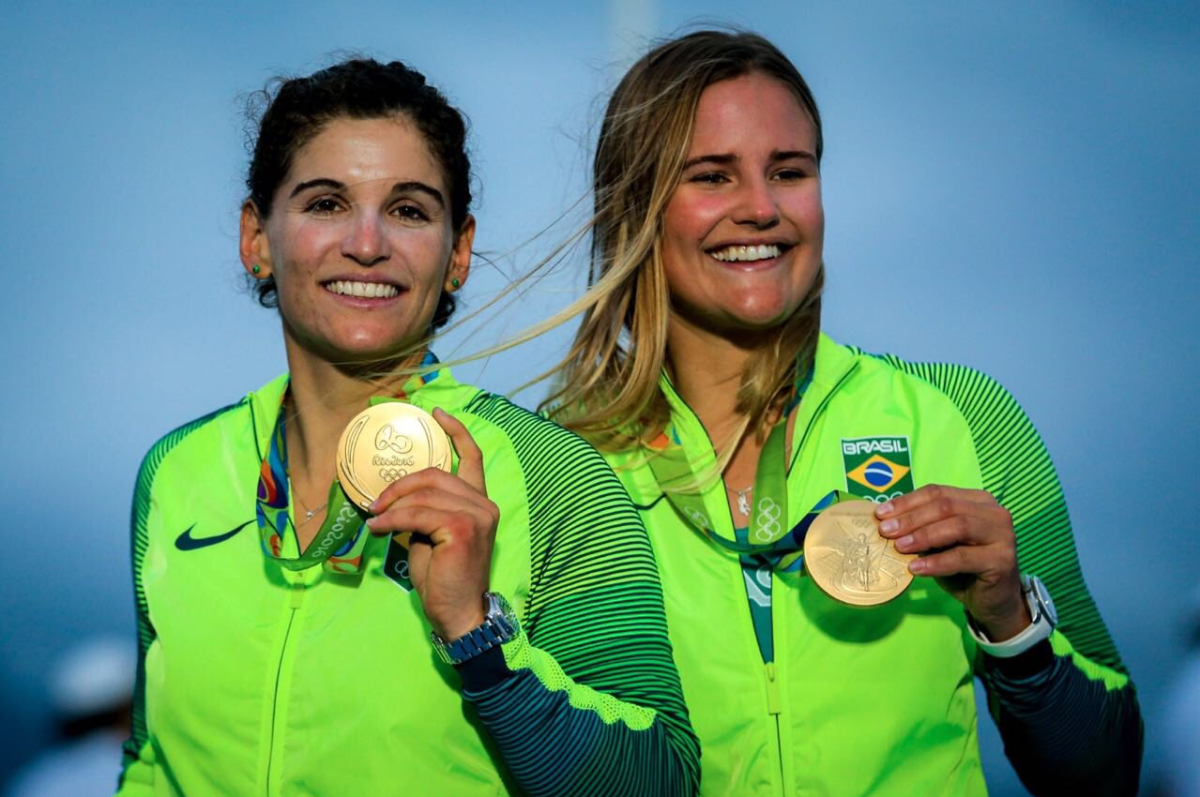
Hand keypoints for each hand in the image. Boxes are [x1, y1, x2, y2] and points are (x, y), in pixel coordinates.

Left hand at [366, 408, 498, 640]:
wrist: (457, 612)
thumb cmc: (443, 578)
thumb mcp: (432, 535)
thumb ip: (425, 510)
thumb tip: (395, 497)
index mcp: (480, 503)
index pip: (473, 457)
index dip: (456, 431)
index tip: (436, 414)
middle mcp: (483, 504)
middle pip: (436, 474)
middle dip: (400, 484)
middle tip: (376, 503)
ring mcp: (475, 515)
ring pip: (424, 494)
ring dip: (392, 504)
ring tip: (374, 518)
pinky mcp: (461, 529)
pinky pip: (417, 514)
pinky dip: (392, 520)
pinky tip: (378, 529)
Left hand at [875, 485, 1029, 640]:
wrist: (993, 600)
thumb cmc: (963, 568)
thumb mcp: (939, 544)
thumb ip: (922, 528)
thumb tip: (886, 521)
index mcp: (977, 500)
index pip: (937, 492)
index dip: (907, 501)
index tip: (880, 514)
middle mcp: (994, 512)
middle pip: (946, 506)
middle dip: (911, 518)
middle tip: (885, 531)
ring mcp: (1002, 534)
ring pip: (957, 526)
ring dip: (923, 536)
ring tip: (899, 547)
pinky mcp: (1003, 559)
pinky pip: (963, 557)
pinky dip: (936, 562)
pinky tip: (915, 568)